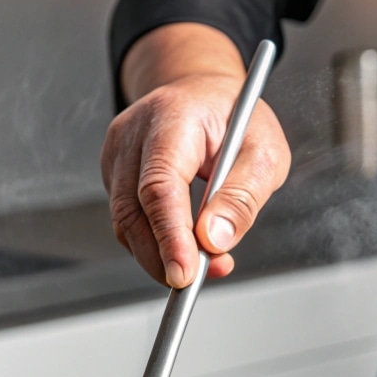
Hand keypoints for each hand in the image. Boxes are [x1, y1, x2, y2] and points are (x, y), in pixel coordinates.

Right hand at [101, 27, 290, 287]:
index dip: (169, 235)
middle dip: (163, 256)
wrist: (201, 95)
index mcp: (173, 118)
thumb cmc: (234, 119)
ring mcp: (116, 156)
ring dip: (159, 256)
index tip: (184, 273)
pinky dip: (154, 245)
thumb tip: (214, 241)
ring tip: (202, 266)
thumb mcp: (264, 151)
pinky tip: (183, 250)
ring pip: (125, 224)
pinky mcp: (112, 176)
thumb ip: (242, 197)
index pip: (159, 185)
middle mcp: (133, 134)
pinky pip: (127, 223)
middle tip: (195, 280)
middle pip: (133, 211)